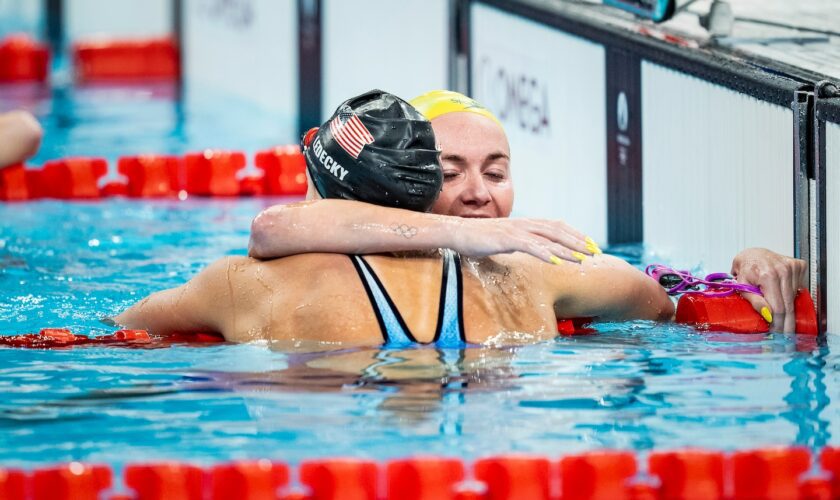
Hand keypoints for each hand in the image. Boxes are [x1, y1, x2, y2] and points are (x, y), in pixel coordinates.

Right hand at [450, 217, 599, 263]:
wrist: (457, 232)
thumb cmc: (478, 238)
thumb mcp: (503, 240)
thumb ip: (518, 242)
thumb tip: (528, 249)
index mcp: (525, 224)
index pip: (556, 226)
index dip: (574, 234)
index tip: (589, 244)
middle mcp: (524, 224)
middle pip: (558, 230)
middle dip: (578, 241)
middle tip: (595, 252)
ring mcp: (516, 230)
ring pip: (548, 238)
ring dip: (568, 249)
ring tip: (583, 259)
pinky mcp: (507, 239)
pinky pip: (531, 246)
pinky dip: (546, 254)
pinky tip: (557, 263)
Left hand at [731, 248, 807, 331]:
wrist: (753, 253)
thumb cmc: (745, 268)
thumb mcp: (742, 286)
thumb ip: (754, 301)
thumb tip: (767, 315)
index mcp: (767, 275)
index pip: (778, 307)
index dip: (778, 323)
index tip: (776, 333)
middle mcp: (782, 270)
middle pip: (788, 305)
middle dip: (786, 323)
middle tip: (785, 335)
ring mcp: (792, 267)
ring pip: (793, 298)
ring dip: (788, 309)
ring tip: (781, 317)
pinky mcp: (798, 266)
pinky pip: (798, 288)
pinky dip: (791, 296)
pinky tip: (783, 297)